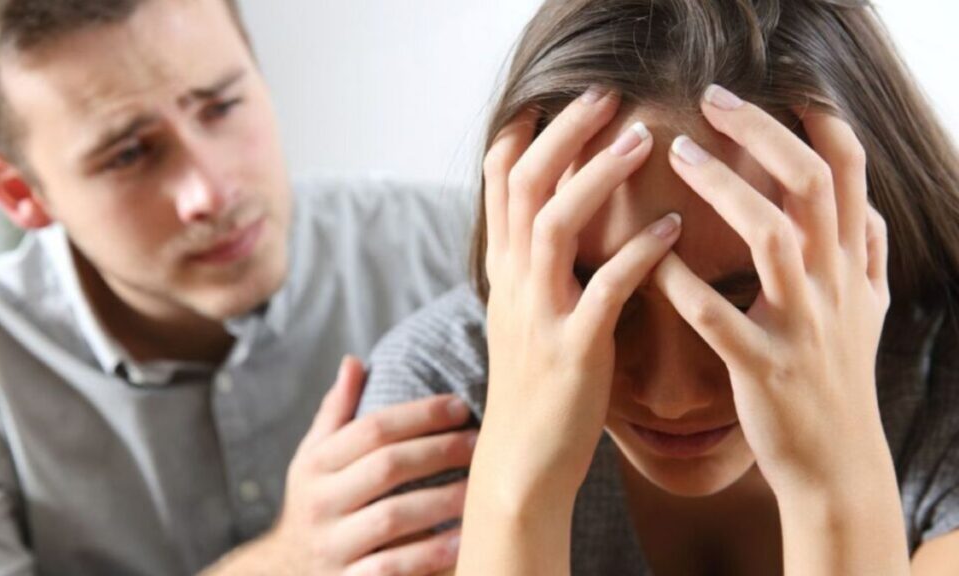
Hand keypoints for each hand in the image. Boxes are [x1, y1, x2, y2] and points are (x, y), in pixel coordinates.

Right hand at [205, 357, 474, 575]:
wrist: (285, 571)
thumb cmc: (316, 502)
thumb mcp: (314, 458)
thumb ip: (336, 413)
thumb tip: (354, 362)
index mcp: (316, 465)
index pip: (371, 429)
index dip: (419, 414)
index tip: (459, 406)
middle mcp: (320, 503)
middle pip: (386, 467)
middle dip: (438, 451)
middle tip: (479, 443)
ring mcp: (333, 546)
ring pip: (392, 517)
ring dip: (442, 501)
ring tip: (478, 489)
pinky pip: (392, 568)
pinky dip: (429, 555)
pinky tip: (462, 541)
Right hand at [473, 88, 676, 514]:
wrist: (521, 462)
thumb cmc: (535, 387)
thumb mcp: (523, 317)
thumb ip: (535, 267)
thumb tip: (562, 223)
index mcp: (505, 271)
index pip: (500, 184)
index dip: (524, 135)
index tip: (558, 99)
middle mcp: (514, 283)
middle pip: (524, 185)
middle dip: (562, 133)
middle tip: (604, 94)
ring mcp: (538, 314)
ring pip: (553, 223)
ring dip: (596, 175)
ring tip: (641, 138)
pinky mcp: (571, 350)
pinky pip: (603, 289)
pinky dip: (639, 252)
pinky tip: (673, 227)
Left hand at [654, 86, 904, 573]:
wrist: (836, 464)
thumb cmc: (841, 380)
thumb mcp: (870, 313)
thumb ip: (869, 255)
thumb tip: (865, 208)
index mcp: (852, 267)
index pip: (847, 175)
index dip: (817, 124)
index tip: (775, 89)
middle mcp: (834, 287)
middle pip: (811, 187)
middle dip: (764, 133)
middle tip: (712, 100)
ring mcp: (801, 327)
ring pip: (773, 238)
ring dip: (726, 189)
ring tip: (679, 154)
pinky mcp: (763, 368)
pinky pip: (719, 317)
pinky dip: (683, 282)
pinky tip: (650, 255)